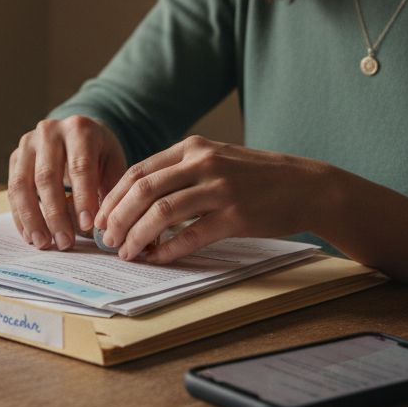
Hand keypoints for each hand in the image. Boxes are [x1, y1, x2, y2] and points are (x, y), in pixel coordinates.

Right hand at [7, 116, 126, 250]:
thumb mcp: (113, 164)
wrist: (77, 134)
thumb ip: (109, 192)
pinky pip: (11, 191)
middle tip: (65, 242)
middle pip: (46, 177)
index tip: (86, 227)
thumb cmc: (99, 154)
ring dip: (32, 219)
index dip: (82, 198)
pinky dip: (20, 216)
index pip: (80, 166)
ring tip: (44, 243)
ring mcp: (27, 143)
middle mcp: (49, 131)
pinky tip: (30, 235)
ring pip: (22, 184)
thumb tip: (101, 228)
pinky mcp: (14, 158)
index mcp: (79, 129)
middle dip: (55, 214)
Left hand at [94, 135, 407, 283]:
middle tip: (107, 239)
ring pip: (161, 213)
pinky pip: (191, 236)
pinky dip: (169, 250)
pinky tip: (158, 258)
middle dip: (117, 218)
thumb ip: (180, 172)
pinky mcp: (236, 216)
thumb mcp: (216, 159)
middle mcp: (203, 163)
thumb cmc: (256, 177)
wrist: (307, 187)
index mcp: (193, 148)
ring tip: (128, 251)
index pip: (138, 171)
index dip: (113, 198)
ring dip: (138, 236)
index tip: (100, 218)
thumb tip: (136, 201)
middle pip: (143, 191)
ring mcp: (220, 188)